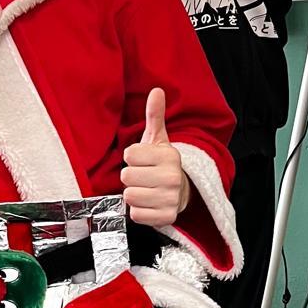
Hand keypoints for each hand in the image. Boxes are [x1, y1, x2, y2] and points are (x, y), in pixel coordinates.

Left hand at [121, 87, 188, 226]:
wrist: (181, 191)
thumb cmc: (161, 164)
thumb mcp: (158, 139)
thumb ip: (154, 115)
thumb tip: (156, 90)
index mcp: (169, 156)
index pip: (129, 154)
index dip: (131, 157)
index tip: (142, 160)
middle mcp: (172, 177)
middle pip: (126, 176)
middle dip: (130, 177)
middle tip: (143, 176)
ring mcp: (171, 199)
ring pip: (129, 196)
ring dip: (133, 194)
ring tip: (145, 190)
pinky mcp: (166, 217)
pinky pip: (135, 214)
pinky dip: (138, 211)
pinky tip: (148, 203)